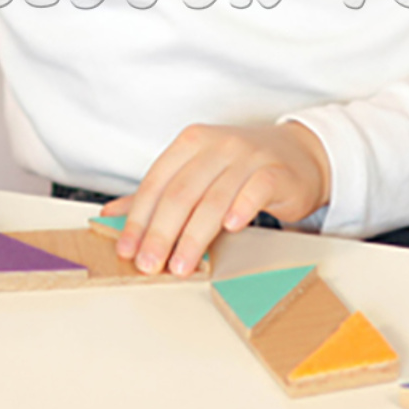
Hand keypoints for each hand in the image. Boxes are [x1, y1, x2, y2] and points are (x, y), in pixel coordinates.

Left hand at [101, 121, 330, 277]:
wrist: (298, 154)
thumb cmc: (240, 167)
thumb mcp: (197, 174)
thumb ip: (157, 195)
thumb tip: (110, 216)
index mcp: (191, 143)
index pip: (157, 182)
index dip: (138, 218)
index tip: (127, 248)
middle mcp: (217, 145)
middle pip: (181, 193)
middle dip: (161, 233)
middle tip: (149, 264)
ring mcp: (247, 156)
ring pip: (213, 198)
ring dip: (194, 236)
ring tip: (181, 265)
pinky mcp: (275, 171)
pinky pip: (255, 189)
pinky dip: (241, 208)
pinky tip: (231, 228)